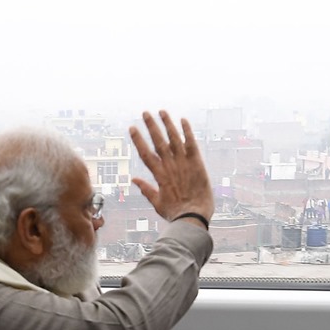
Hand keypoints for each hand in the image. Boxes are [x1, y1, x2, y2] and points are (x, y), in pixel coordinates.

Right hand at [129, 110, 214, 224]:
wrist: (193, 217)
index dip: (138, 140)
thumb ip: (146, 189)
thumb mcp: (157, 203)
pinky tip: (183, 120)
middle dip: (151, 126)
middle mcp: (170, 166)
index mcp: (159, 175)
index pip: (145, 153)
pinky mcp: (197, 163)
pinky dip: (187, 132)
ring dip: (168, 124)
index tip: (132, 128)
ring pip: (174, 139)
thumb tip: (133, 180)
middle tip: (145, 113)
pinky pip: (192, 144)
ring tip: (162, 111)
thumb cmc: (175, 213)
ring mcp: (183, 163)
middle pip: (158, 142)